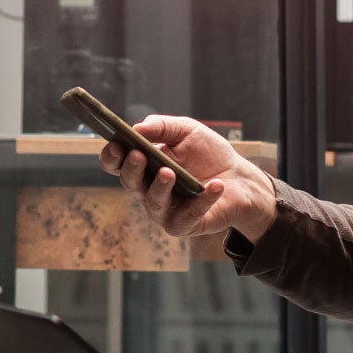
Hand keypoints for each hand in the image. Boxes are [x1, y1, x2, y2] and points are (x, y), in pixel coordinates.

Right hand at [98, 114, 278, 242]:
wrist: (240, 179)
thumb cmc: (208, 154)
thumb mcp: (186, 130)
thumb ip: (161, 127)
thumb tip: (136, 128)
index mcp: (143, 166)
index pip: (116, 164)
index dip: (111, 156)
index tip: (117, 144)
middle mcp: (147, 190)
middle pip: (130, 183)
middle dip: (132, 170)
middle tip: (139, 155)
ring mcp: (164, 210)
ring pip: (153, 203)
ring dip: (160, 188)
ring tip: (170, 173)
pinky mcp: (184, 225)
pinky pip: (188, 215)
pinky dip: (203, 200)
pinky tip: (215, 185)